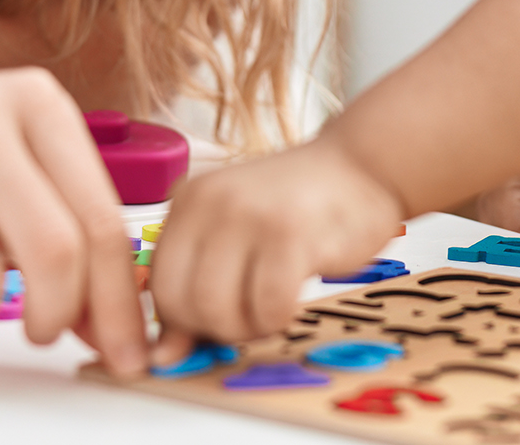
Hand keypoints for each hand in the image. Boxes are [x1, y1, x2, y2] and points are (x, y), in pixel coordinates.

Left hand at [147, 136, 402, 356]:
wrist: (361, 164)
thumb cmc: (298, 205)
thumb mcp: (234, 234)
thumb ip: (196, 284)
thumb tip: (163, 355)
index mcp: (189, 201)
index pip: (157, 286)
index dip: (181, 322)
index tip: (212, 324)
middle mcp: (212, 203)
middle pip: (181, 305)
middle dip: (214, 329)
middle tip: (249, 314)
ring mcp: (251, 217)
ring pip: (218, 312)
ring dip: (248, 327)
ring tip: (271, 305)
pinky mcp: (292, 235)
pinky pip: (267, 308)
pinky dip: (279, 318)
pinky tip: (293, 298)